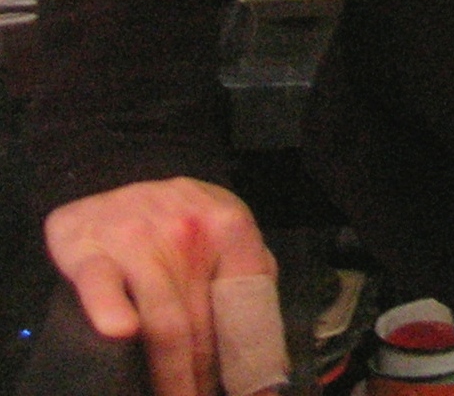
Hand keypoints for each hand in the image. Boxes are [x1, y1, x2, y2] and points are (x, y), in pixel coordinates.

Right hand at [45, 177, 274, 395]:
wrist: (106, 178)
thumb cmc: (172, 215)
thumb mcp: (218, 224)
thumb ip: (245, 264)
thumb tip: (264, 326)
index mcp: (228, 224)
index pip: (246, 296)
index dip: (246, 346)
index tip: (245, 388)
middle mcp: (187, 230)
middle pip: (203, 320)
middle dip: (204, 373)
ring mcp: (137, 240)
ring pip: (163, 318)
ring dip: (171, 372)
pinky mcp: (89, 252)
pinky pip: (103, 286)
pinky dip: (112, 309)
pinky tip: (121, 332)